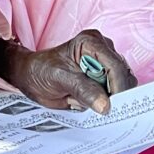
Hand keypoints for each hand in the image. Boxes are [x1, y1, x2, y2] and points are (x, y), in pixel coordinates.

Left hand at [6, 28, 136, 113]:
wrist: (30, 77)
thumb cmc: (40, 71)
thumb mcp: (59, 78)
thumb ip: (82, 89)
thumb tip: (105, 105)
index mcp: (91, 42)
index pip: (114, 65)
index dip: (117, 87)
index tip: (113, 107)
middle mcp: (103, 50)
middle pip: (122, 76)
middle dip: (114, 95)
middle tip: (104, 111)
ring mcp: (105, 65)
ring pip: (122, 86)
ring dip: (109, 100)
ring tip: (87, 104)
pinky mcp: (105, 79)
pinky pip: (114, 94)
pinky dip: (105, 103)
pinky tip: (89, 106)